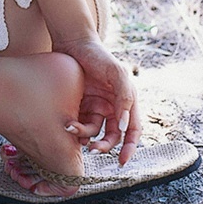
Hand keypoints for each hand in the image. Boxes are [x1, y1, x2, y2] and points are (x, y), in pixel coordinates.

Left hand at [52, 35, 140, 165]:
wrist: (72, 41)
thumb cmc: (98, 55)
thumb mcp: (116, 73)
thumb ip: (125, 98)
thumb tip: (124, 127)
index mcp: (126, 100)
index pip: (133, 130)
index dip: (130, 148)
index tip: (122, 162)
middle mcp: (113, 106)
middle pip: (113, 136)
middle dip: (104, 145)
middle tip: (92, 150)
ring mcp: (96, 106)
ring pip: (95, 132)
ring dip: (86, 136)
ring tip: (73, 129)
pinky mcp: (80, 105)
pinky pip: (81, 123)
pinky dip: (77, 128)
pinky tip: (69, 125)